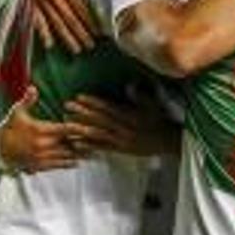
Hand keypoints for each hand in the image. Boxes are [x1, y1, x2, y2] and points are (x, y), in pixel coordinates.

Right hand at [0, 87, 91, 172]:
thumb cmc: (9, 129)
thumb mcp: (17, 112)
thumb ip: (27, 100)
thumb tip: (33, 88)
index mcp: (40, 130)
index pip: (66, 129)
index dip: (80, 128)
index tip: (91, 127)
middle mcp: (43, 145)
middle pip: (70, 144)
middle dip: (83, 142)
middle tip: (97, 140)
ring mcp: (42, 157)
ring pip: (66, 156)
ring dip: (79, 154)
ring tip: (93, 152)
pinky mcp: (39, 166)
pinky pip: (58, 166)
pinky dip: (69, 163)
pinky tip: (78, 161)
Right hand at [23, 0, 98, 52]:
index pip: (79, 8)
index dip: (89, 21)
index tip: (98, 32)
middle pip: (69, 18)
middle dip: (81, 33)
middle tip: (91, 46)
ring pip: (55, 22)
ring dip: (66, 37)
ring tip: (76, 50)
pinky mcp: (31, 1)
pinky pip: (37, 19)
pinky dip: (43, 32)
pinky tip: (49, 45)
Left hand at [63, 86, 181, 156]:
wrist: (168, 142)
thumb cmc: (160, 121)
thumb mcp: (153, 106)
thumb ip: (141, 96)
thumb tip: (129, 85)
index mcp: (131, 116)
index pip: (109, 108)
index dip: (93, 102)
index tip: (79, 96)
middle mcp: (124, 128)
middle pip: (100, 120)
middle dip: (82, 113)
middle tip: (66, 107)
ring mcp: (122, 140)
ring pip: (98, 134)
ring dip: (82, 129)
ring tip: (67, 124)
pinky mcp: (121, 150)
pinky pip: (103, 148)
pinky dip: (90, 146)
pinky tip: (77, 143)